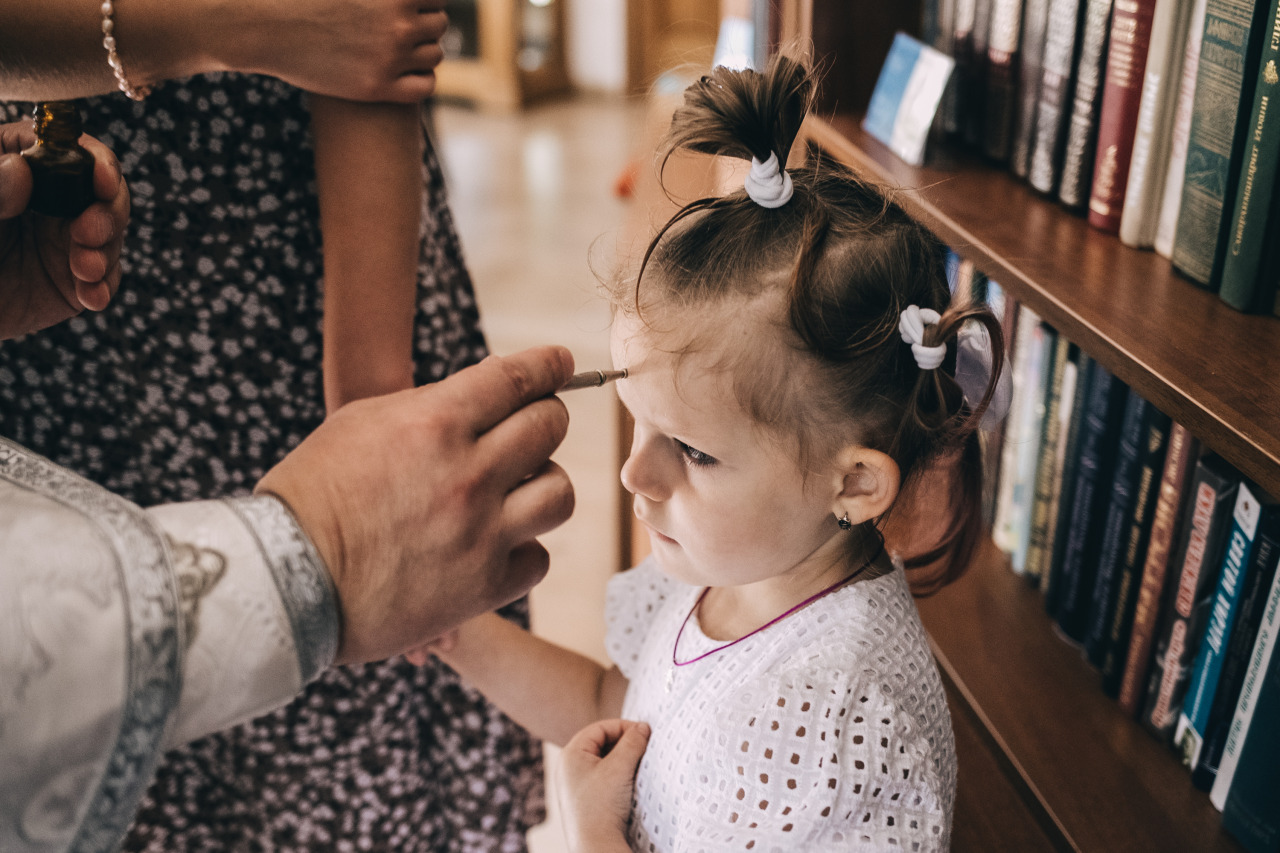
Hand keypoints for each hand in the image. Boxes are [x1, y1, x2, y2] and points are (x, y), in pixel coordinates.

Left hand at [0, 121, 127, 340]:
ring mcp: (63, 239)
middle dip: (107, 211)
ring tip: (85, 271)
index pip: (64, 148)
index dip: (93, 159)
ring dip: (106, 252)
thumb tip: (22, 167)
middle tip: (89, 233)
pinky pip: (103, 278)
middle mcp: (46, 200)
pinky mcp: (73, 279)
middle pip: (102, 190)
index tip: (102, 180)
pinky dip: (103, 286)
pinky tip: (91, 295)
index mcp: (15, 167)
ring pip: (110, 233)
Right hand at [217, 0, 449, 101]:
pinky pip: (425, 86)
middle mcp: (398, 24)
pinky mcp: (377, 88)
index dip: (426, 1)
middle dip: (424, 25)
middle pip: (438, 26)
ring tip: (398, 48)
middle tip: (401, 28)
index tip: (411, 6)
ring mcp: (390, 58)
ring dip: (422, 51)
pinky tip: (403, 72)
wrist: (266, 26)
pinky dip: (421, 79)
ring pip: (434, 55)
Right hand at [257, 346, 576, 663]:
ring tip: (520, 490)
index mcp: (435, 423)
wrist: (285, 581)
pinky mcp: (484, 585)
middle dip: (546, 417)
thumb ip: (428, 407)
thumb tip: (485, 394)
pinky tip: (498, 544)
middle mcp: (469, 473)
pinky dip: (522, 548)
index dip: (548, 366)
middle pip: (549, 427)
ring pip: (559, 492)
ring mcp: (482, 532)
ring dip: (543, 484)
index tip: (561, 363)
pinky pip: (537, 556)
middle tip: (535, 425)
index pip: (517, 378)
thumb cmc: (311, 495)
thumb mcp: (361, 423)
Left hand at [558, 718, 650, 852]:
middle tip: (644, 749)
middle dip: (623, 743)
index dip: (624, 727)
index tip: (645, 734)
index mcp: (571, 754)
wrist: (595, 846)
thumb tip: (643, 727)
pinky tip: (630, 783)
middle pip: (600, 743)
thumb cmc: (602, 806)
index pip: (600, 728)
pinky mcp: (583, 799)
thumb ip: (632, 742)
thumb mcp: (620, 767)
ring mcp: (574, 784)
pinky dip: (617, 775)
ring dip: (622, 760)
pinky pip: (602, 777)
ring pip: (602, 761)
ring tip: (638, 766)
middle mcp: (568, 767)